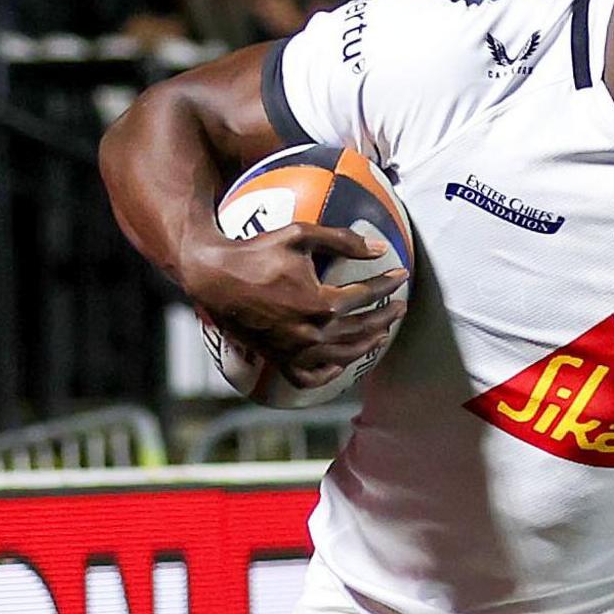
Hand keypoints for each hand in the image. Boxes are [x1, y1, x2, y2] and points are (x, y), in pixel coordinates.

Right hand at [184, 223, 406, 388]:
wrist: (211, 275)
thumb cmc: (254, 252)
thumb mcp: (299, 236)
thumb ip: (342, 240)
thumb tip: (380, 249)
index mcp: (320, 303)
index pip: (366, 295)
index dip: (387, 283)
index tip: (401, 274)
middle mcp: (311, 333)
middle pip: (361, 329)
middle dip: (386, 316)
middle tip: (400, 306)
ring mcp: (294, 350)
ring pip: (342, 356)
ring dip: (366, 345)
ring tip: (381, 333)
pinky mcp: (276, 358)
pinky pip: (306, 377)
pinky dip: (325, 375)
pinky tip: (338, 366)